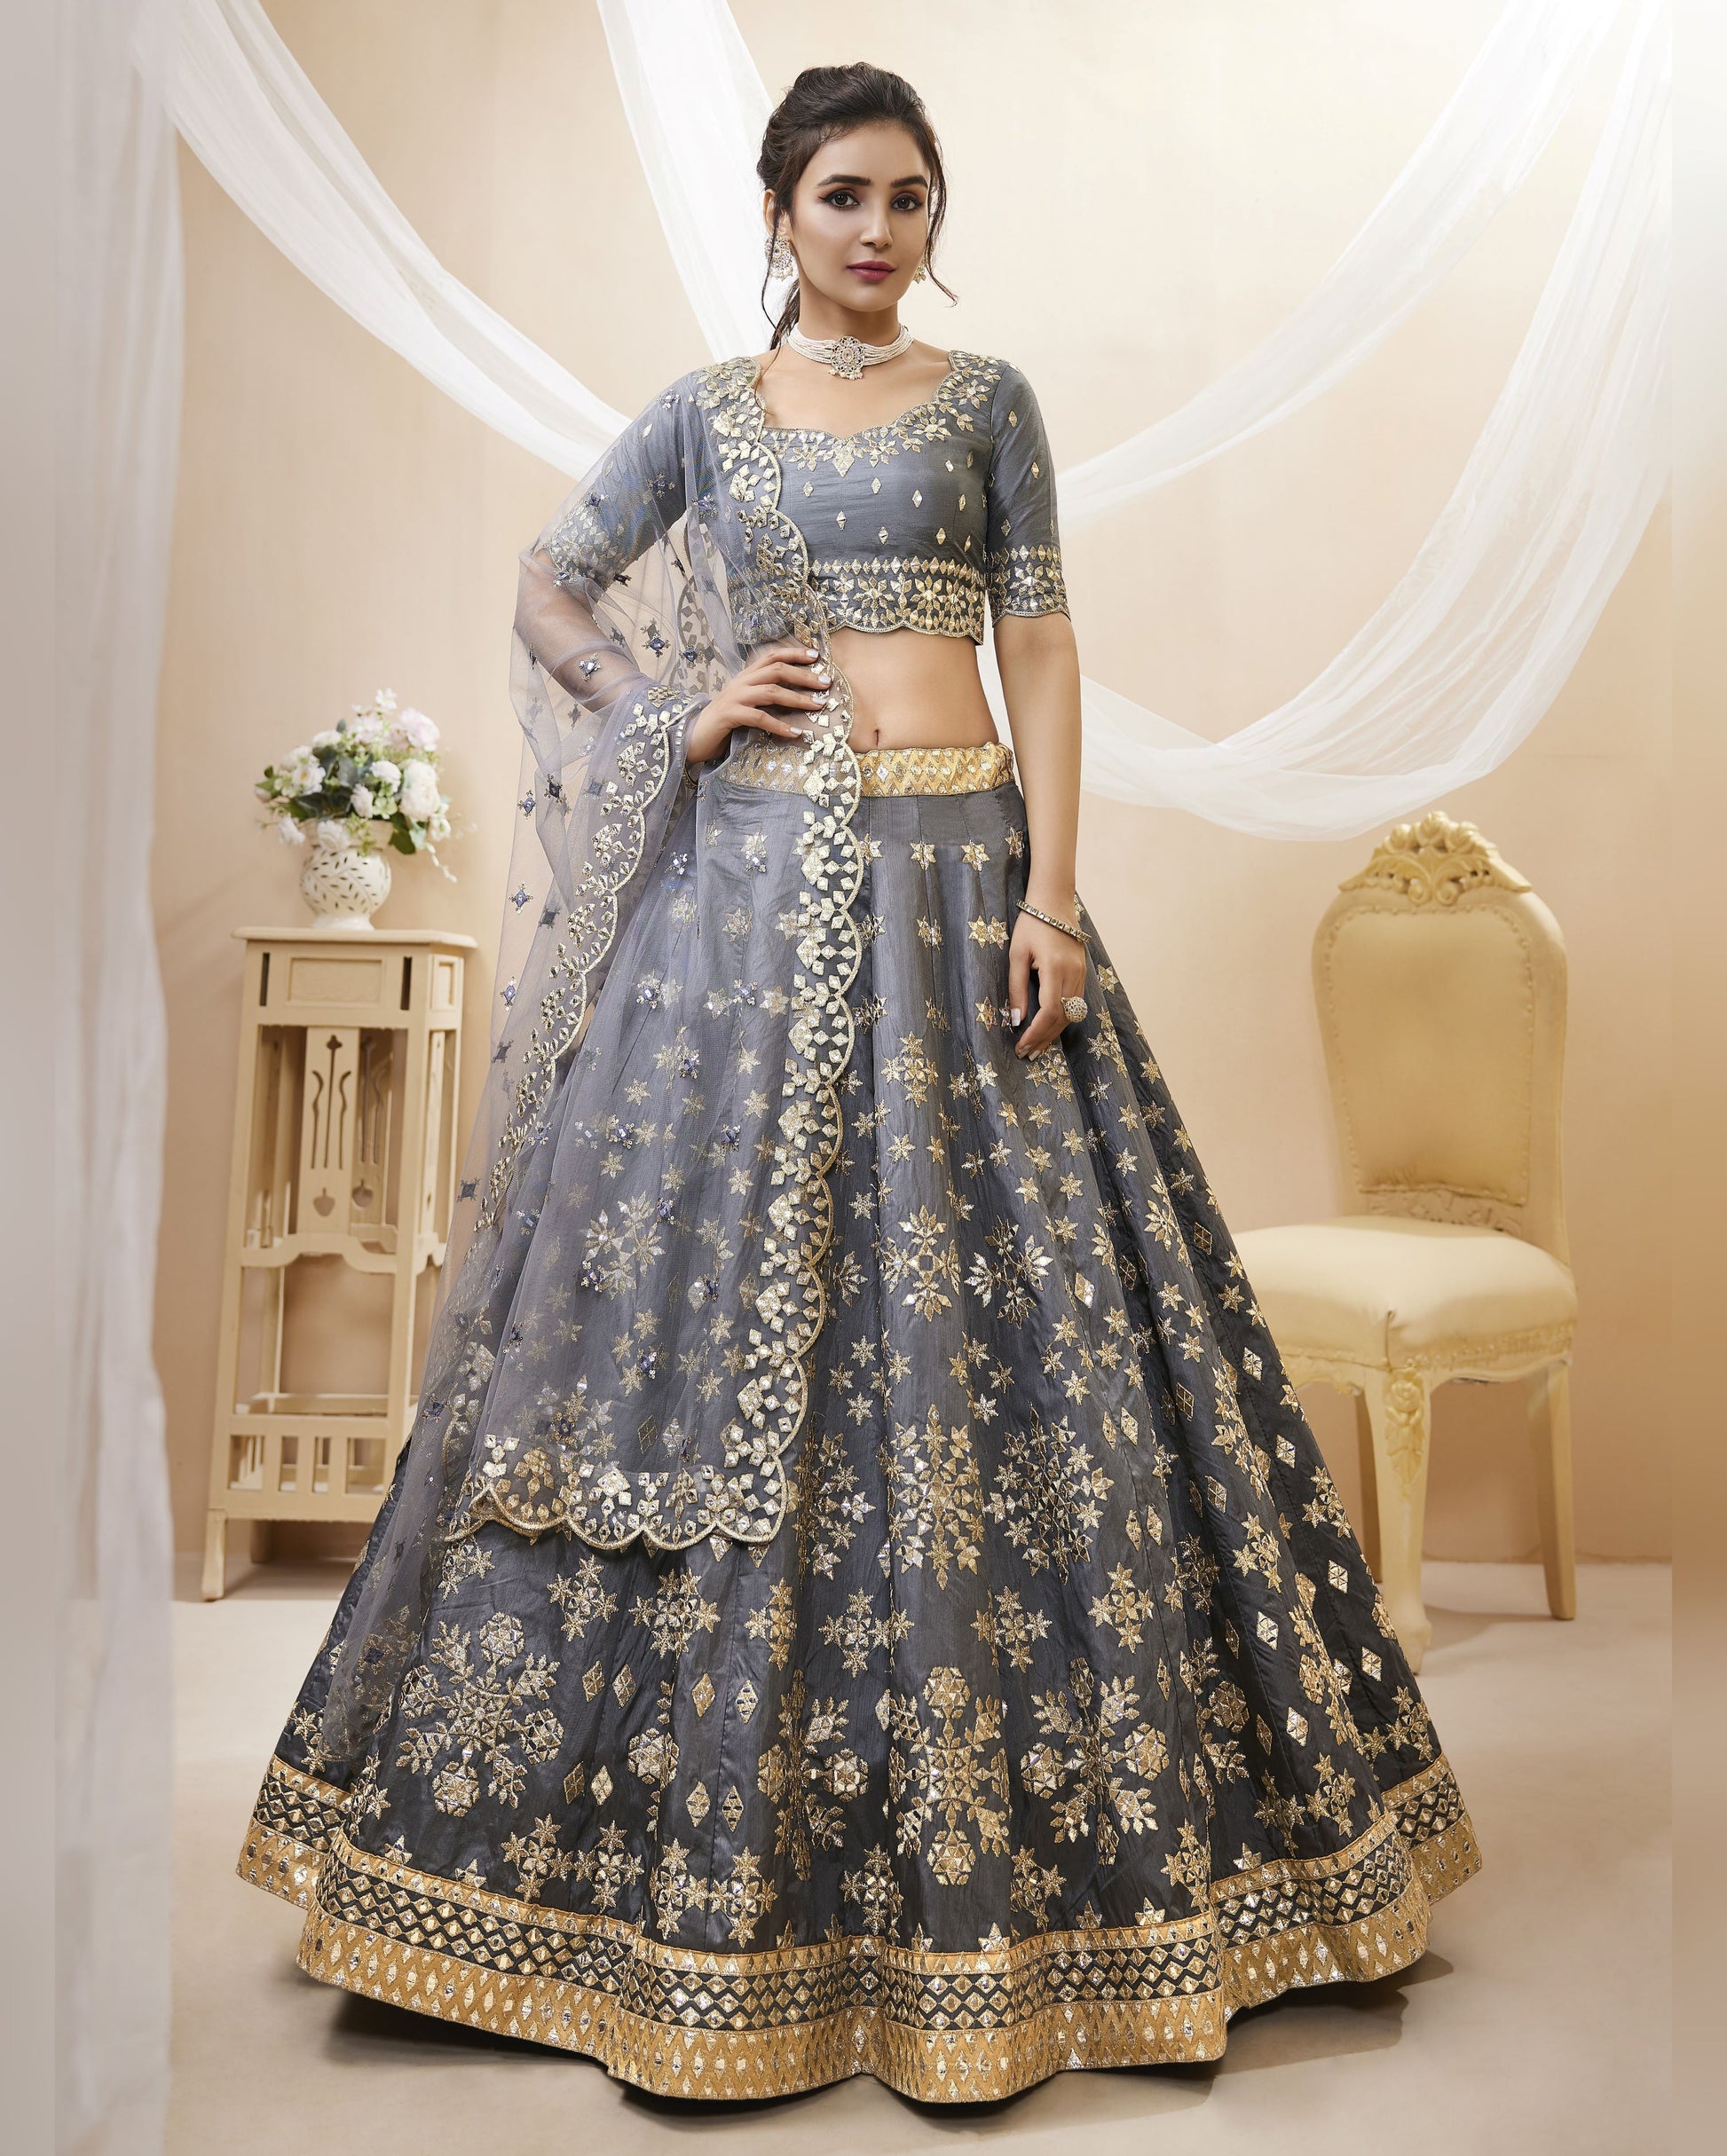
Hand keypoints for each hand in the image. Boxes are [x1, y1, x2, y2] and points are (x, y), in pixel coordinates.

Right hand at [684, 640, 832, 764]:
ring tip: (817, 706)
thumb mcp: (746, 703)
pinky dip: (779, 725)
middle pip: (776, 670)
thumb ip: (763, 695)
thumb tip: (795, 696)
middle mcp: (741, 682)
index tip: (816, 655)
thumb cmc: (724, 722)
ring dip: (797, 699)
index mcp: (746, 676)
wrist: (694, 736)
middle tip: (826, 683)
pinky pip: (759, 718)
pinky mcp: (730, 715)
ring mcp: (734, 697)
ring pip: (771, 692)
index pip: (772, 656)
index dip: (794, 653)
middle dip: (804, 675)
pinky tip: (795, 733)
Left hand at [1007, 904, 1087, 1058]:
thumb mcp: (1016, 956)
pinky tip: (1049, 1028)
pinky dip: (1062, 1019)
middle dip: (1044, 1039)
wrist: (1055, 902)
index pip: (1049, 1012)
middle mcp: (1073, 974)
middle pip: (1062, 1018)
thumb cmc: (1031, 925)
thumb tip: (1016, 1020)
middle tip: (1027, 1054)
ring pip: (1072, 1014)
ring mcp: (1082, 974)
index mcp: (1055, 968)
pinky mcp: (1083, 973)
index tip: (1021, 1047)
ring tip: (1036, 1047)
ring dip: (1054, 1033)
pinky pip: (1075, 1003)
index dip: (1036, 1033)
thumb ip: (1016, 988)